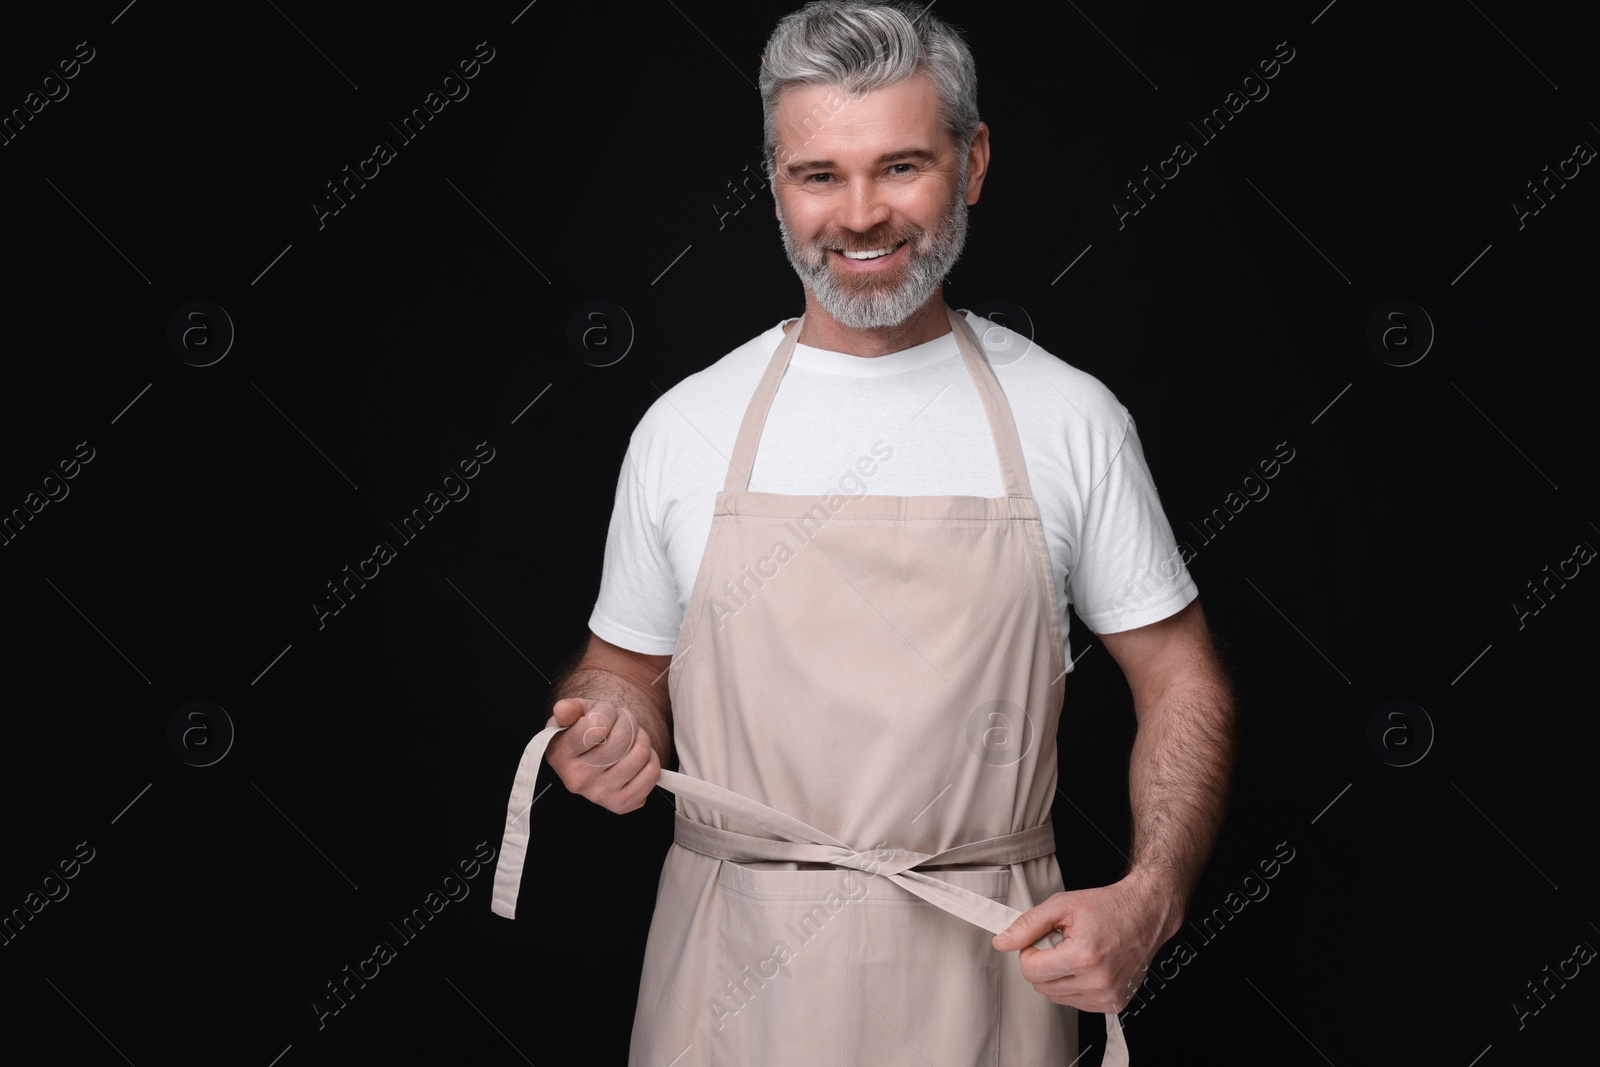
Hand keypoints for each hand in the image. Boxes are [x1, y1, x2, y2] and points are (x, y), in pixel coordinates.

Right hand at [544, 698, 659, 813]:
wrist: (596, 756)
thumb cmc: (585, 730)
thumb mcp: (574, 715)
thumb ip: (569, 708)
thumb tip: (563, 708)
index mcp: (560, 754)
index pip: (596, 726)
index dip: (606, 710)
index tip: (604, 712)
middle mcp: (577, 779)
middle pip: (622, 739)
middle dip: (628, 721)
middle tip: (622, 721)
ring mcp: (599, 794)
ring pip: (640, 754)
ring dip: (641, 737)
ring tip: (631, 736)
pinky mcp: (621, 804)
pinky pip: (651, 772)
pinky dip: (651, 758)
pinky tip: (636, 755)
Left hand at [990, 877, 1177, 1011]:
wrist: (1145, 914)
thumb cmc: (1107, 907)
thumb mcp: (1062, 905)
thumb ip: (1027, 925)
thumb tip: (1001, 942)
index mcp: (1082, 957)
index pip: (1030, 971)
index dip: (1029, 952)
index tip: (1040, 940)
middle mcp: (1097, 981)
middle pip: (1041, 986)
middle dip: (1042, 964)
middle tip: (1059, 943)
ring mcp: (1107, 996)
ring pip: (1056, 996)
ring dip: (1057, 976)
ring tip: (1075, 953)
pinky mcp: (1114, 1003)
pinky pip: (1076, 1002)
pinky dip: (1074, 985)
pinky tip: (1087, 966)